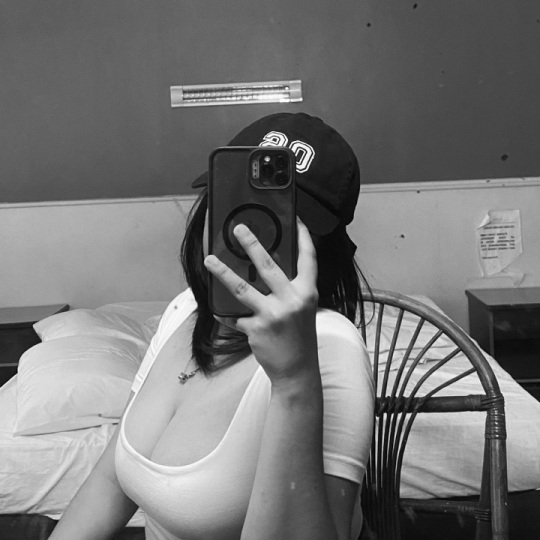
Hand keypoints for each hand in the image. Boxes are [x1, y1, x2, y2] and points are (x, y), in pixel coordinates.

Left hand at [204, 218, 319, 385]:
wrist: (297, 370)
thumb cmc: (300, 338)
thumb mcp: (303, 309)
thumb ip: (290, 290)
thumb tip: (267, 270)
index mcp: (307, 293)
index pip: (308, 259)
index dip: (303, 237)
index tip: (296, 220)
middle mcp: (291, 300)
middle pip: (267, 265)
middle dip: (251, 244)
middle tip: (238, 229)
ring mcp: (272, 314)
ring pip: (242, 287)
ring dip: (223, 271)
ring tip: (209, 259)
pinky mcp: (255, 328)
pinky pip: (234, 316)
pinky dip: (224, 312)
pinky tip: (216, 308)